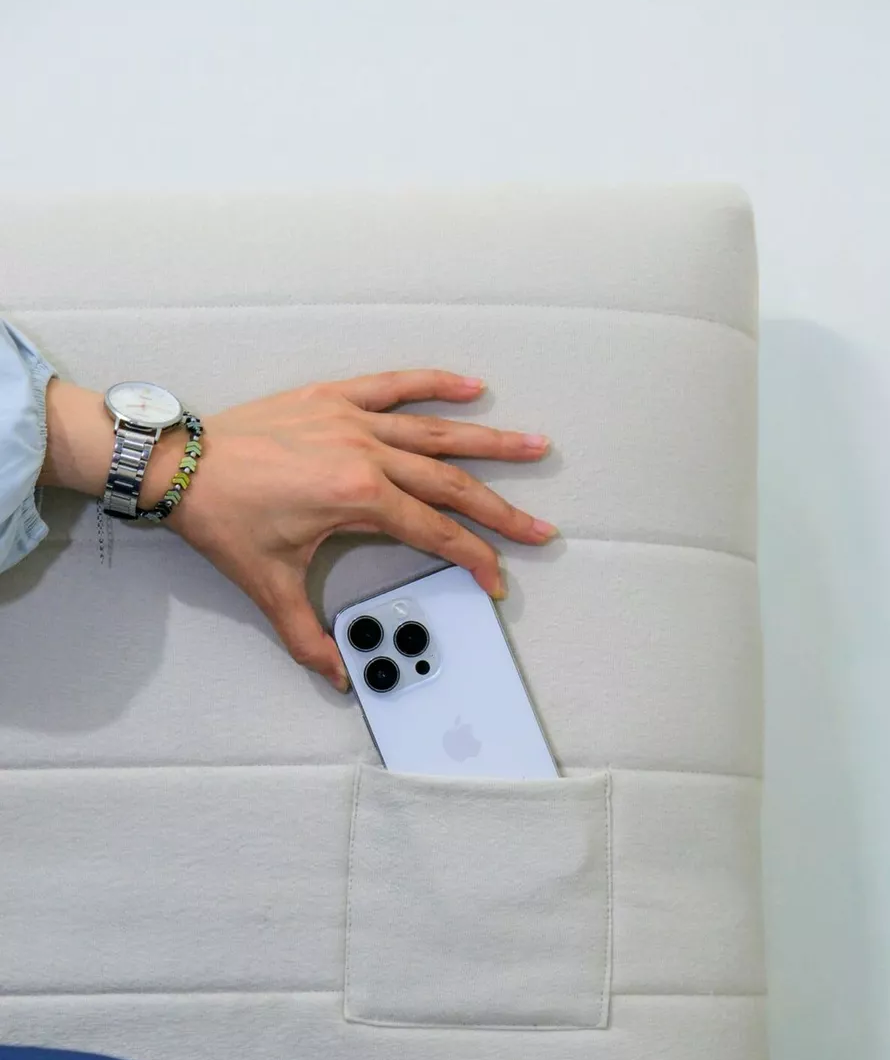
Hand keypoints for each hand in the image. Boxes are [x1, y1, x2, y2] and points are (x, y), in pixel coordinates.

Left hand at [43, 371, 555, 689]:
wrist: (179, 465)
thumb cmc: (223, 519)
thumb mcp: (269, 585)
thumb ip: (308, 635)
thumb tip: (335, 675)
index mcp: (358, 498)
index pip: (435, 533)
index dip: (473, 560)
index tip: (495, 580)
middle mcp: (365, 453)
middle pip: (451, 484)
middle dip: (500, 512)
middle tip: (540, 528)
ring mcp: (352, 421)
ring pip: (435, 432)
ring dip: (489, 441)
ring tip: (534, 445)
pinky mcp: (333, 398)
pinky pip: (393, 384)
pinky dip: (432, 383)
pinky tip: (470, 386)